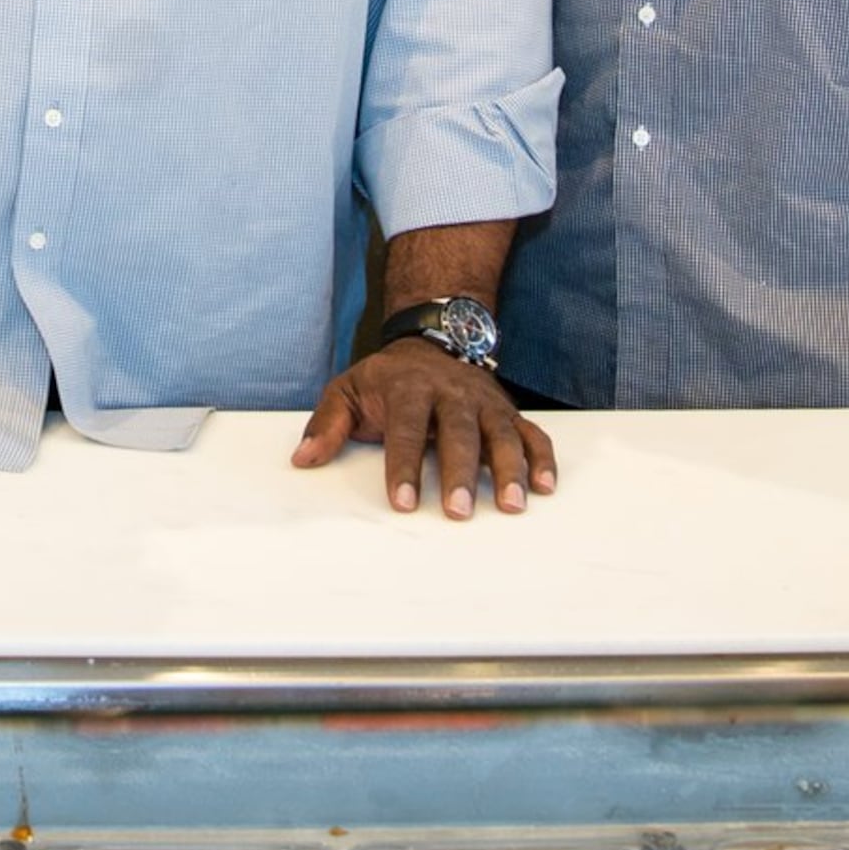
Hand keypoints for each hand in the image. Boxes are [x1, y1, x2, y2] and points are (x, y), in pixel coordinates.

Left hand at [294, 339, 555, 517]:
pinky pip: (533, 434)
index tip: (404, 501)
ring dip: (510, 470)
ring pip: (502, 434)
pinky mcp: (508, 413)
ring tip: (512, 505)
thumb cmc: (387, 379)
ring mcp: (484, 403)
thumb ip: (327, 423)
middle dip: (459, 472)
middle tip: (459, 510)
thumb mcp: (349, 389)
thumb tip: (303, 459)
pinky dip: (543, 459)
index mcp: (410, 388)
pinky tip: (545, 488)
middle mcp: (452, 394)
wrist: (433, 339)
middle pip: (458, 433)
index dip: (404, 466)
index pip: (406, 429)